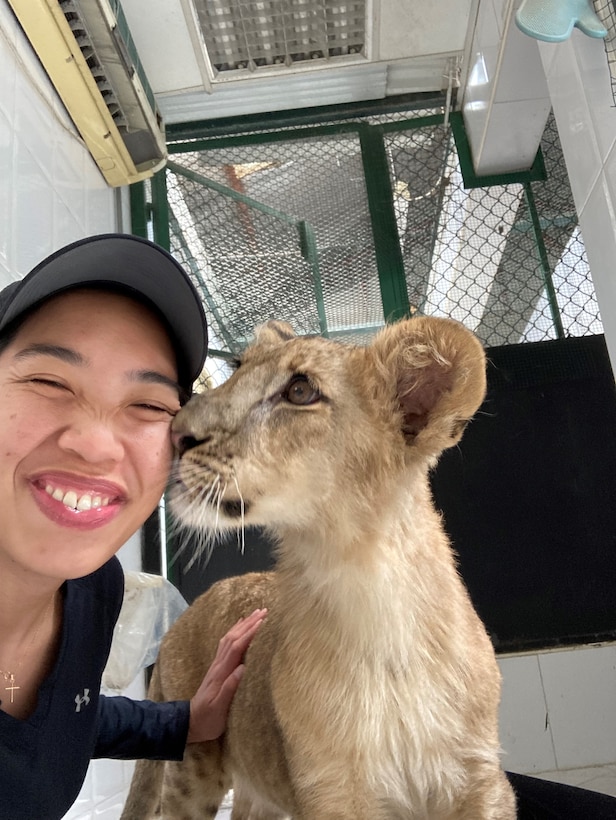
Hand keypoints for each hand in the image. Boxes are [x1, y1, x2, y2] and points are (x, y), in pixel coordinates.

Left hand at [186, 608, 266, 743]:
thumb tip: (243, 668)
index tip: (263, 622)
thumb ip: (230, 688)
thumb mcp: (219, 708)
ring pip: (229, 638)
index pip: (236, 647)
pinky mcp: (217, 668)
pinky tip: (240, 628)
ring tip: (255, 614)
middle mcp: (219, 664)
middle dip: (249, 623)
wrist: (190, 723)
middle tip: (264, 611)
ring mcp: (217, 665)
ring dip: (242, 625)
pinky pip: (226, 644)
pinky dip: (235, 632)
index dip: (249, 634)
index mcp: (221, 673)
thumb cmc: (208, 718)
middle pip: (233, 638)